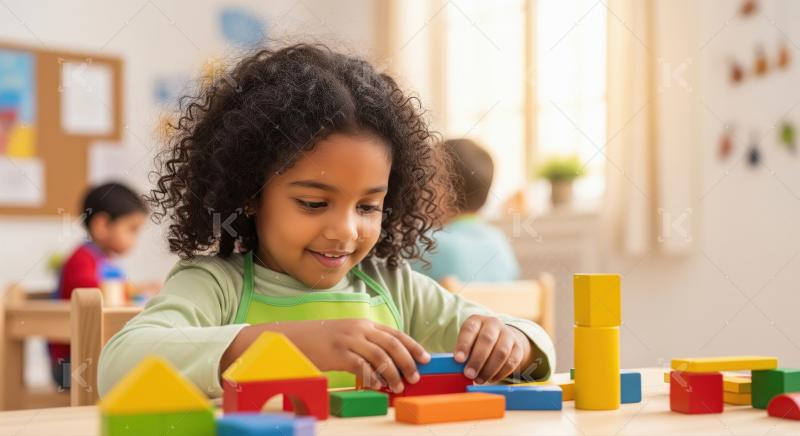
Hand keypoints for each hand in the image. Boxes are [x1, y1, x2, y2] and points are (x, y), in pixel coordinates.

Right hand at [222, 319, 429, 393]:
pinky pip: (361, 366)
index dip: (413, 346)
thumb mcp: (346, 336)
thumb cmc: (320, 341)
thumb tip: (386, 363)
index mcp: (363, 324)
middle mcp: (359, 328)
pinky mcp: (338, 353)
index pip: (395, 333)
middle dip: (408, 361)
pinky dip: (372, 377)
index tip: (426, 358)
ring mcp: (348, 339)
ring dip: (392, 373)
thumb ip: (365, 344)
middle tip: (415, 377)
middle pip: (392, 344)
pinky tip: (376, 386)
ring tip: (399, 386)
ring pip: (380, 356)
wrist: (292, 338)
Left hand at [453, 315, 531, 383]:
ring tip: (479, 380)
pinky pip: (511, 362)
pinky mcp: (518, 347)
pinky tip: (491, 379)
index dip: (463, 345)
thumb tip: (457, 368)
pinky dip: (500, 373)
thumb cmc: (476, 343)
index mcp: (477, 321)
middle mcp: (493, 324)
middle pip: (487, 340)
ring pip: (501, 352)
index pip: (469, 330)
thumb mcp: (467, 342)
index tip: (458, 359)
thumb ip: (462, 353)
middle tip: (469, 374)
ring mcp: (508, 334)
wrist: (500, 337)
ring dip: (489, 369)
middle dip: (477, 359)